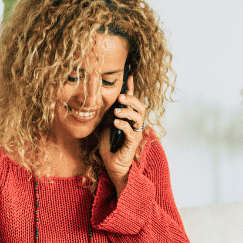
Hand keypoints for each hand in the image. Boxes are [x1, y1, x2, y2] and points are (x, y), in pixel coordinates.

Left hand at [100, 75, 146, 194]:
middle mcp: (135, 125)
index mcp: (128, 119)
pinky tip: (116, 123)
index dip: (131, 88)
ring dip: (127, 111)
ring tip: (117, 110)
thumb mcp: (105, 128)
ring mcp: (135, 133)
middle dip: (131, 99)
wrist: (113, 166)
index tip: (129, 75)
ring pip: (138, 117)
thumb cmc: (110, 148)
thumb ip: (106, 117)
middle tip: (120, 96)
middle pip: (140, 106)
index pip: (132, 102)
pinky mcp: (133, 143)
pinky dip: (124, 125)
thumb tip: (101, 104)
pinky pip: (132, 131)